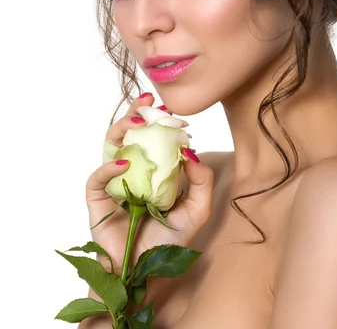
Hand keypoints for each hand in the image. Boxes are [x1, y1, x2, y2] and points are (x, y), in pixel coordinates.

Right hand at [85, 93, 214, 276]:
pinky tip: (125, 161)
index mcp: (153, 170)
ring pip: (109, 146)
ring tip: (136, 122)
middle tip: (148, 102)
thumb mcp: (197, 211)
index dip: (158, 120)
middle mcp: (132, 171)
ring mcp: (113, 182)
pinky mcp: (96, 198)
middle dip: (136, 113)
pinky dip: (108, 166)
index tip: (170, 107)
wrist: (143, 272)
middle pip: (129, 134)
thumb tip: (192, 152)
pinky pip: (97, 177)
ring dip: (120, 129)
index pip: (153, 137)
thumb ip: (202, 183)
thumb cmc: (168, 242)